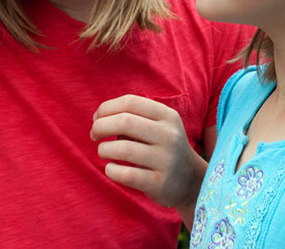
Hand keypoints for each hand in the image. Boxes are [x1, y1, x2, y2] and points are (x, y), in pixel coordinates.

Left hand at [91, 94, 206, 211]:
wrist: (190, 181)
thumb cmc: (162, 148)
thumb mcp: (157, 126)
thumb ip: (131, 117)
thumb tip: (97, 117)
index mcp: (167, 116)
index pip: (130, 102)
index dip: (107, 108)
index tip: (97, 118)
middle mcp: (169, 135)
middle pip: (125, 122)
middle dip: (100, 126)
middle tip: (94, 135)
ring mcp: (166, 160)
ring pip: (123, 148)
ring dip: (104, 149)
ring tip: (103, 152)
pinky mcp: (159, 183)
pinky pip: (125, 174)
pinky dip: (111, 170)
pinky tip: (112, 169)